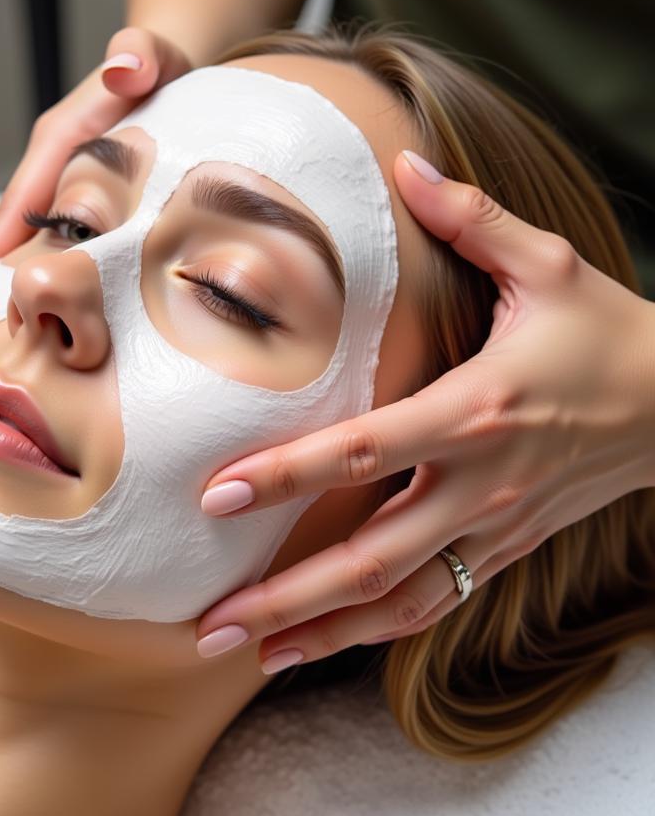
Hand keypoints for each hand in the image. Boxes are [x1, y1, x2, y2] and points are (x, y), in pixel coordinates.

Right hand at [0, 28, 192, 311]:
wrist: (169, 64)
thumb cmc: (161, 62)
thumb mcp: (156, 54)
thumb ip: (141, 52)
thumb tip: (123, 69)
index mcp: (60, 138)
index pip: (17, 201)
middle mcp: (53, 162)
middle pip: (13, 225)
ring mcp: (66, 178)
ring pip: (34, 234)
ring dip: (16, 275)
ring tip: (2, 326)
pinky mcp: (85, 191)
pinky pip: (61, 233)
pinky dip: (51, 265)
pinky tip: (51, 301)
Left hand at [194, 151, 654, 672]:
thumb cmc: (607, 333)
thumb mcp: (547, 266)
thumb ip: (470, 219)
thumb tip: (405, 160)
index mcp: (477, 411)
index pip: (363, 451)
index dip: (288, 474)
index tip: (216, 495)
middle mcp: (479, 485)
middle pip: (370, 558)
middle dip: (284, 596)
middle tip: (207, 623)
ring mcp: (494, 531)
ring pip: (399, 603)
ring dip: (320, 634)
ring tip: (246, 655)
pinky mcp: (504, 551)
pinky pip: (433, 605)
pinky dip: (372, 632)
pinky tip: (318, 644)